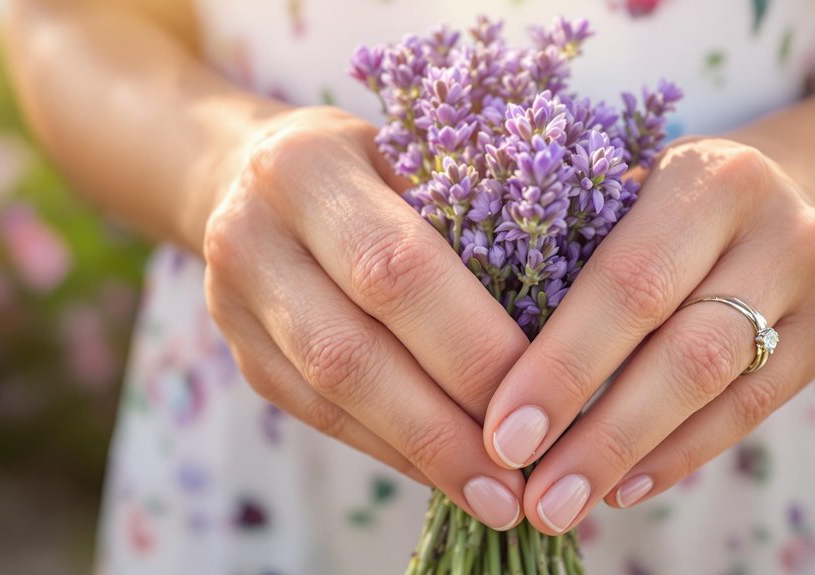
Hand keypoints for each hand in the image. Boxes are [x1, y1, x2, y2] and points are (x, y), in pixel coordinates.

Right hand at [202, 107, 528, 530]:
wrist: (242, 172)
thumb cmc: (367, 161)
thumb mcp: (412, 151)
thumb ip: (470, 208)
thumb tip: (579, 302)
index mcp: (307, 167)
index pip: (399, 268)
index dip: (471, 344)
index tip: (546, 399)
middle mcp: (253, 235)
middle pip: (355, 346)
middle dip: (447, 421)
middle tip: (524, 476)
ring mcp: (235, 303)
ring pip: (331, 395)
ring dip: (420, 454)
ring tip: (495, 496)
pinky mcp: (243, 356)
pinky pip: (320, 416)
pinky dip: (391, 449)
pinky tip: (447, 475)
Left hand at [481, 137, 814, 534]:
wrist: (781, 188)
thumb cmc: (663, 198)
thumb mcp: (623, 194)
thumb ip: (574, 260)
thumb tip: (489, 374)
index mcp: (708, 177)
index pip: (628, 283)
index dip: (565, 366)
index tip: (504, 435)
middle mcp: (778, 227)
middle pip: (684, 348)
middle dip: (602, 432)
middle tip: (538, 499)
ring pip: (720, 387)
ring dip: (636, 456)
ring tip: (569, 504)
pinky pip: (751, 411)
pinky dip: (681, 454)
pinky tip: (625, 487)